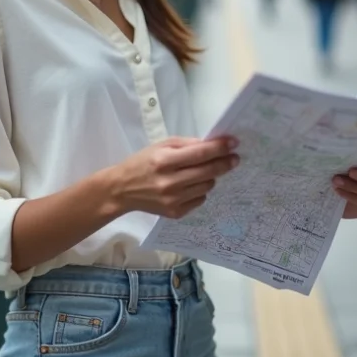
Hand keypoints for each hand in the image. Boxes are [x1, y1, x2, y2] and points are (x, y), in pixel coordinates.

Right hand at [105, 136, 238, 219]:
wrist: (122, 190)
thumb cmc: (142, 162)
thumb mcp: (161, 146)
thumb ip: (187, 144)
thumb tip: (214, 144)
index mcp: (164, 161)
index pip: (200, 154)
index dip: (220, 148)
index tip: (234, 143)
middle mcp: (170, 182)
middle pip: (208, 172)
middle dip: (225, 163)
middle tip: (234, 158)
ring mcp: (173, 200)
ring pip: (207, 186)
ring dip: (210, 176)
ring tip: (202, 171)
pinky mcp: (175, 213)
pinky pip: (200, 200)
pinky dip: (200, 190)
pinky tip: (191, 184)